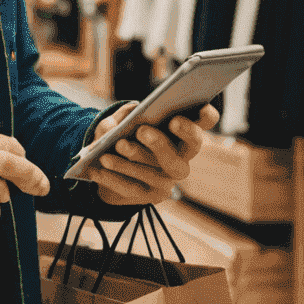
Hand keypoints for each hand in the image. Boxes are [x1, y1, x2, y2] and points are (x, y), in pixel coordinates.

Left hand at [86, 102, 217, 205]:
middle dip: (162, 141)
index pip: (204, 122)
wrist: (106, 171)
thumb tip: (124, 117)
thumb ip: (121, 117)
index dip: (206, 116)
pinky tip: (97, 169)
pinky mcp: (153, 196)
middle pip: (185, 151)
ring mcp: (169, 179)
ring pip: (154, 171)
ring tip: (109, 153)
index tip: (200, 107)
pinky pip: (133, 188)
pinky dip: (113, 178)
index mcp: (180, 133)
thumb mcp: (117, 123)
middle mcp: (182, 157)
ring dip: (130, 161)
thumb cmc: (119, 138)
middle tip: (142, 131)